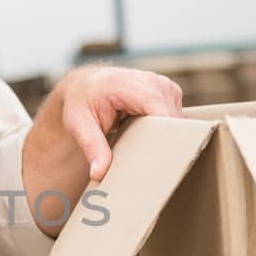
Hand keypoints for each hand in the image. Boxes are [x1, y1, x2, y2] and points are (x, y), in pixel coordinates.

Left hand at [54, 64, 182, 182]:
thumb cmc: (81, 102)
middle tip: (146, 165)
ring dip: (164, 137)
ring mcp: (164, 86)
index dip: (163, 139)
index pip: (160, 114)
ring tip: (141, 146)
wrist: (86, 85)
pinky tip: (147, 136)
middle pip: (173, 121)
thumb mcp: (78, 125)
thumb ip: (91, 148)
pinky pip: (176, 119)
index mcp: (128, 85)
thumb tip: (98, 174)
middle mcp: (152, 81)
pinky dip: (165, 131)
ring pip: (178, 122)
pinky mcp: (170, 93)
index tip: (158, 162)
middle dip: (163, 143)